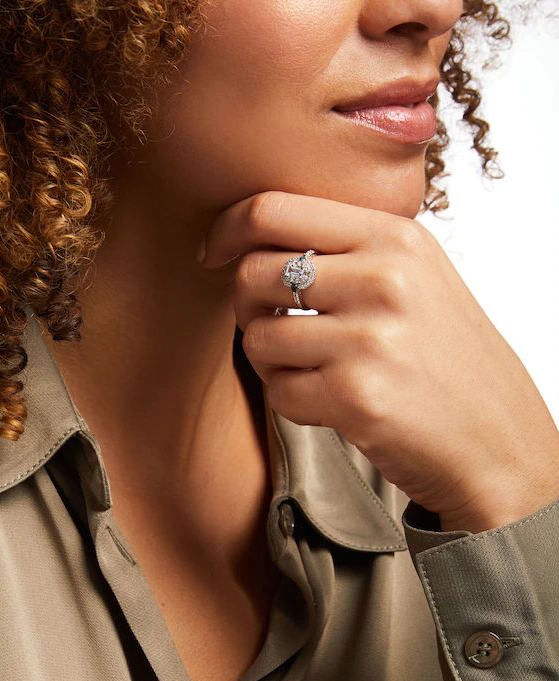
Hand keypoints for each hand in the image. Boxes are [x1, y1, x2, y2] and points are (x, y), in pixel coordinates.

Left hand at [197, 190, 558, 532]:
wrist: (497, 441)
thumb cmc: (446, 360)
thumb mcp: (414, 277)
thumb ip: (344, 248)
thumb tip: (251, 236)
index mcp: (393, 237)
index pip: (273, 209)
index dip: (226, 230)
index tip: (212, 252)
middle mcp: (383, 278)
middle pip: (252, 274)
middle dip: (247, 307)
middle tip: (275, 326)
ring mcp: (370, 337)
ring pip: (257, 337)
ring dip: (270, 361)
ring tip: (311, 370)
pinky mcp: (355, 396)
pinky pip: (277, 390)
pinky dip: (292, 400)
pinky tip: (330, 402)